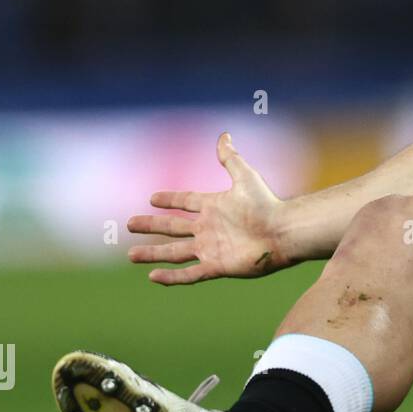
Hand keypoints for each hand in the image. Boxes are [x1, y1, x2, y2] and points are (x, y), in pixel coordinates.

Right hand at [127, 132, 288, 285]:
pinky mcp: (217, 266)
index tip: (152, 198)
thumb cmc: (267, 204)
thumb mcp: (245, 177)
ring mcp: (211, 248)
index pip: (186, 202)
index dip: (170, 200)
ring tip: (132, 254)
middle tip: (130, 224)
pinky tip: (153, 276)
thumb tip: (224, 135)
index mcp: (214, 207)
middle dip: (152, 226)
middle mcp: (209, 228)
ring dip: (153, 253)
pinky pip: (189, 273)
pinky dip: (171, 276)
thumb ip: (230, 158)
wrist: (282, 231)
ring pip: (175, 252)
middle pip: (173, 228)